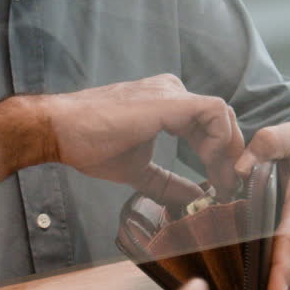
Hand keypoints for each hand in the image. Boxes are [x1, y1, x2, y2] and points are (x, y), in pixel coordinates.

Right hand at [41, 74, 243, 205]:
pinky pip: (214, 112)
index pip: (208, 125)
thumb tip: (195, 198)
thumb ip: (168, 183)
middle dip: (229, 155)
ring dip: (228, 149)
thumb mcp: (138, 171)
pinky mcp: (171, 101)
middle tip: (226, 185)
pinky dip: (222, 138)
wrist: (60, 130)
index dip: (219, 156)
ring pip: (222, 114)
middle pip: (220, 119)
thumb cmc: (90, 144)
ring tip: (220, 178)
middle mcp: (172, 91)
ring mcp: (172, 93)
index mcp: (167, 104)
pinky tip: (210, 162)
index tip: (218, 184)